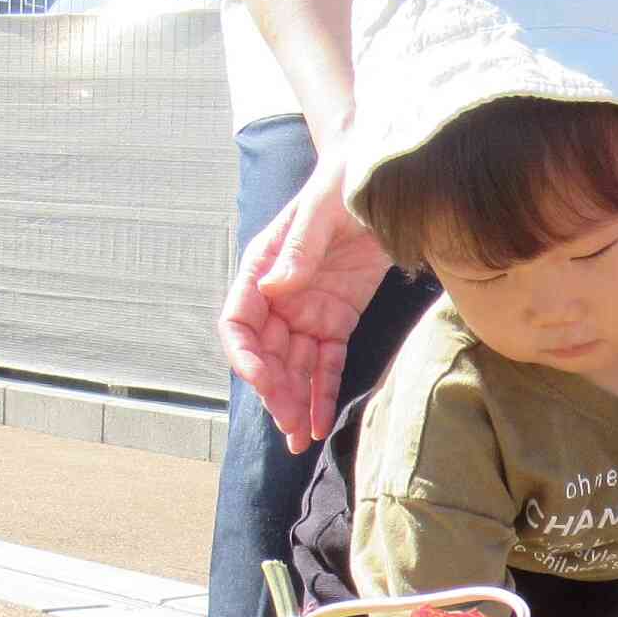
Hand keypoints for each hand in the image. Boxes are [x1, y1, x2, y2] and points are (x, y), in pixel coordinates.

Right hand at [220, 150, 392, 449]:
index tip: (262, 382)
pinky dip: (322, 392)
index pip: (238, 322)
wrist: (379, 176)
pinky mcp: (337, 319)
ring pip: (293, 367)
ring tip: (300, 440)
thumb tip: (277, 288)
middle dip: (274, 392)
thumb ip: (300, 249)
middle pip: (266, 354)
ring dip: (294, 403)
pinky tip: (319, 423)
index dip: (245, 356)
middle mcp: (278, 296)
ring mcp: (306, 311)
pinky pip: (325, 363)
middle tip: (287, 425)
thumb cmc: (343, 181)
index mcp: (261, 268)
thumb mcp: (323, 209)